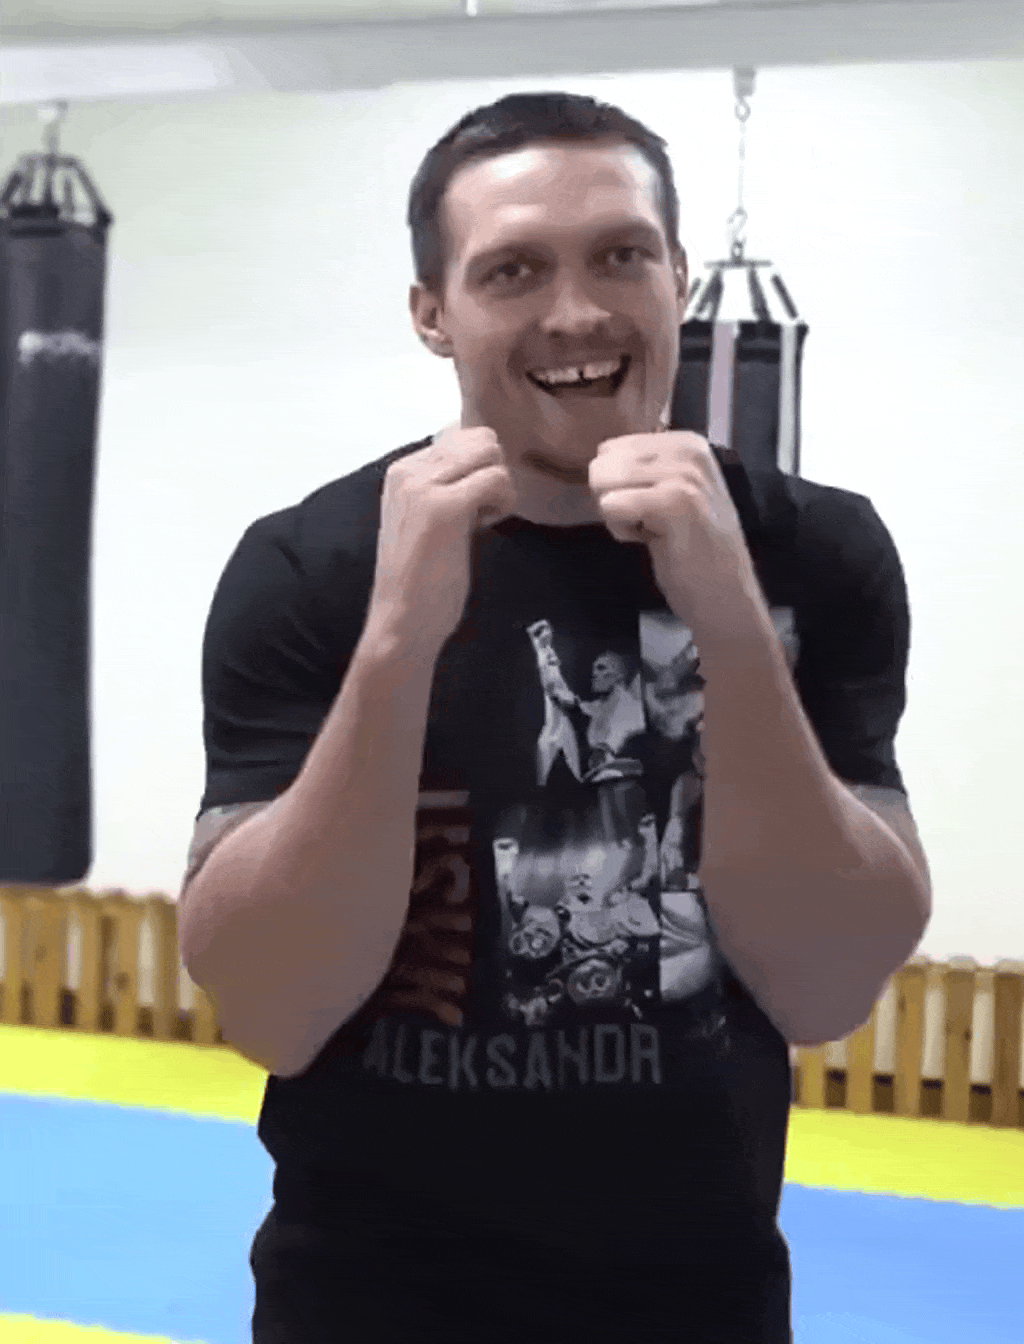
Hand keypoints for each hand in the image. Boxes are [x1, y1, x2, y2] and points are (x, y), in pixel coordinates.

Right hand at [367, 424, 516, 652]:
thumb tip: (484, 458)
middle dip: (492, 472)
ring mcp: (424, 486)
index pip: (459, 435)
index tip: (470, 504)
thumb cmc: (420, 578)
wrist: (402, 621)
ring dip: (499, 485)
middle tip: (482, 511)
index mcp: (401, 470)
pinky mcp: (445, 508)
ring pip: (490, 452)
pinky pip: (497, 479)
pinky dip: (503, 501)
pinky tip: (486, 527)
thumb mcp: (426, 517)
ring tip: (483, 519)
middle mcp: (408, 470)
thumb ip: (445, 485)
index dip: (477, 468)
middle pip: (480, 438)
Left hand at [588, 430, 760, 635]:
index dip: (619, 486)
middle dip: (614, 498)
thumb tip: (599, 460)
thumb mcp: (674, 492)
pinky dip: (622, 530)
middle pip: (603, 463)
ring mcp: (684, 475)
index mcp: (686, 443)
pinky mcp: (675, 503)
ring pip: (603, 482)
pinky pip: (611, 505)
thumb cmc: (694, 550)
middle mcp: (688, 450)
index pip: (612, 448)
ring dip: (618, 516)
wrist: (726, 595)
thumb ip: (643, 470)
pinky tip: (653, 542)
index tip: (652, 510)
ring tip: (654, 532)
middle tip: (650, 524)